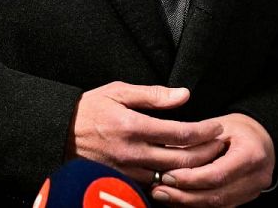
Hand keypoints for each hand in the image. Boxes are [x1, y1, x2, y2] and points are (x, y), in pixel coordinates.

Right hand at [69, 82, 224, 182]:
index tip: (217, 127)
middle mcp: (132, 151)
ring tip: (206, 159)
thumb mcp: (117, 92)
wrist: (58, 133)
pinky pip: (155, 185)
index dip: (204, 131)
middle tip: (219, 145)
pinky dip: (171, 179)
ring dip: (193, 169)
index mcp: (133, 125)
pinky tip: (181, 171)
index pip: (180, 133)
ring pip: (171, 176)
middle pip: (182, 160)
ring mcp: (128, 169)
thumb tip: (183, 95)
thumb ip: (152, 95)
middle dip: (207, 153)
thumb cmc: (88, 109)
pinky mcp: (123, 181)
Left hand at [152, 113, 274, 206]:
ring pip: (218, 206)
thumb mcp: (215, 126)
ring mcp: (253, 191)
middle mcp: (257, 176)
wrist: (258, 138)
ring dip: (187, 203)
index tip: (166, 176)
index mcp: (251, 153)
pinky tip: (176, 200)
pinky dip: (196, 205)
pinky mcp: (245, 199)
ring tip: (163, 195)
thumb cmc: (234, 129)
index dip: (190, 178)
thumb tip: (163, 155)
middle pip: (217, 195)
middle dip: (184, 195)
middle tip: (158, 190)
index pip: (217, 174)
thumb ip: (194, 141)